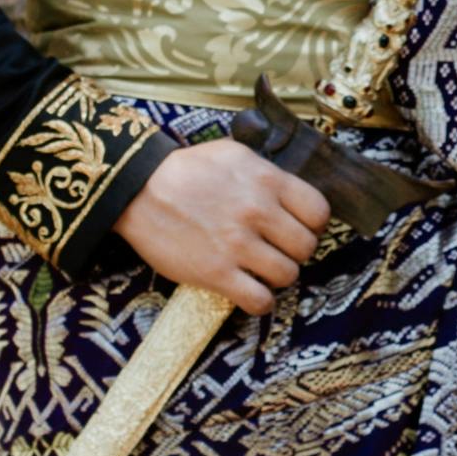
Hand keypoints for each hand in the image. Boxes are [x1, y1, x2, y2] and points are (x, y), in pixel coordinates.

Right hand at [119, 135, 330, 312]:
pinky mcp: (216, 273)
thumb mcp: (233, 154)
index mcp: (266, 181)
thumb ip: (267, 172)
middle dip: (295, 251)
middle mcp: (257, 213)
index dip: (313, 224)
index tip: (299, 228)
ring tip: (261, 270)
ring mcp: (237, 245)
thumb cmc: (186, 170)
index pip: (319, 212)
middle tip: (278, 250)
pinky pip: (259, 301)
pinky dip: (260, 301)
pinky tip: (249, 291)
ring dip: (277, 276)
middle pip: (306, 247)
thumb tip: (290, 191)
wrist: (137, 189)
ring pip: (287, 275)